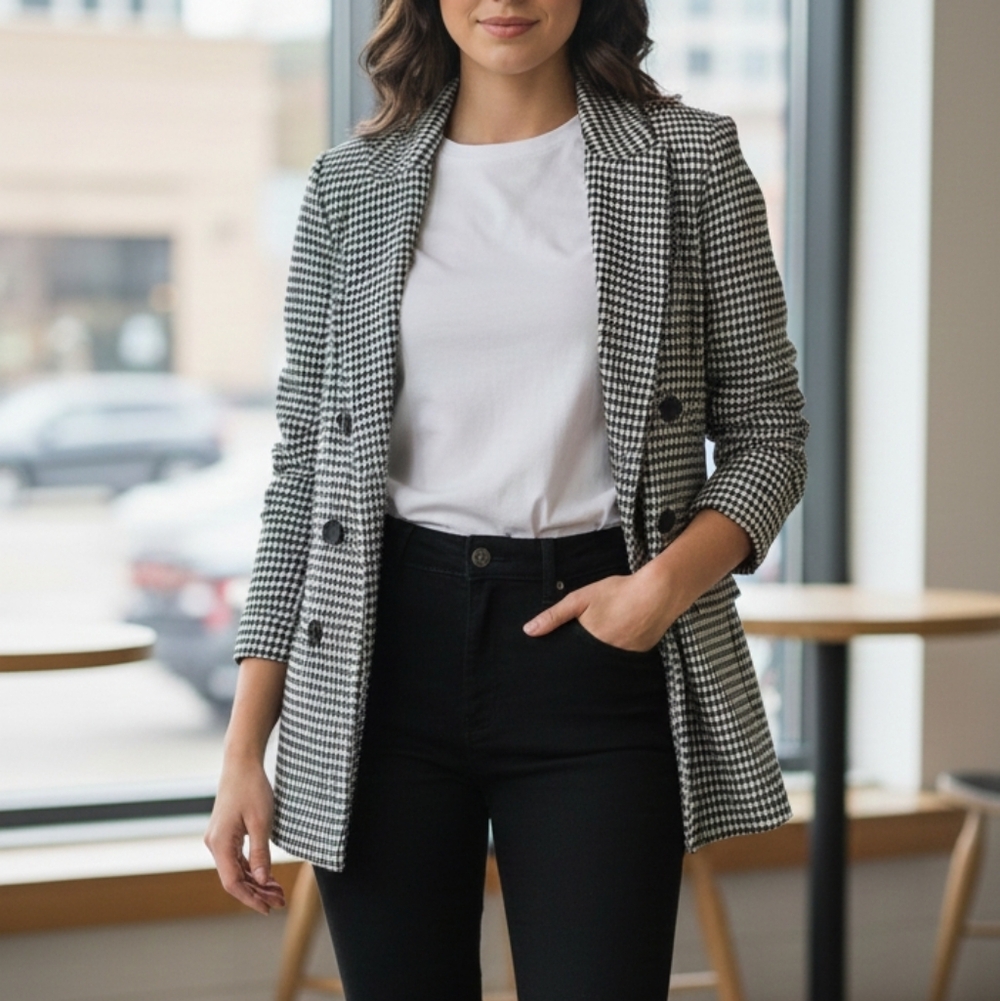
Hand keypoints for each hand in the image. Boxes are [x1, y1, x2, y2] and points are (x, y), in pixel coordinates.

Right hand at [204, 758, 286, 914]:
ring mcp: (218, 839)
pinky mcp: (225, 834)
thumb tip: (261, 881)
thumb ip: (260, 853)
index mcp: (220, 843)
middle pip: (234, 879)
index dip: (250, 899)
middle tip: (281, 901)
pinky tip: (267, 876)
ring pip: (236, 870)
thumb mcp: (261, 822)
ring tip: (278, 891)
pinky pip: (236, 859)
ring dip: (256, 882)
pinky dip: (251, 869)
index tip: (269, 909)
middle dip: (257, 893)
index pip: (233, 883)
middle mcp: (215, 844)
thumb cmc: (252, 788)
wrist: (241, 763)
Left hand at [522, 565, 680, 652]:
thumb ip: (554, 616)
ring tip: (597, 649)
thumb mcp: (580, 599)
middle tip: (574, 660)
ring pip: (605, 664)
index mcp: (589, 644)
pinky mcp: (640, 655)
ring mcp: (625, 658)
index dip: (563, 663)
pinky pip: (623, 660)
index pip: (570, 662)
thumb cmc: (617, 593)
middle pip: (587, 666)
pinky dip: (617, 653)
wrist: (658, 592)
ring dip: (599, 660)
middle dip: (580, 664)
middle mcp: (607, 657)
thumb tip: (528, 631)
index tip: (554, 668)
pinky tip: (619, 641)